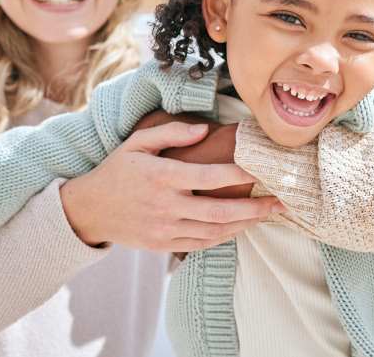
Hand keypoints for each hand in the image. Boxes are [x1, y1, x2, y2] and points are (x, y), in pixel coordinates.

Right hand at [60, 121, 281, 251]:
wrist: (90, 209)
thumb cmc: (118, 170)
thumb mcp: (138, 142)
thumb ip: (172, 133)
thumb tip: (205, 129)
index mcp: (162, 176)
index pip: (210, 177)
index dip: (240, 175)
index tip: (263, 170)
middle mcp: (166, 205)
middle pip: (220, 212)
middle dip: (256, 209)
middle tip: (283, 203)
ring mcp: (165, 229)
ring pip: (215, 232)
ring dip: (246, 225)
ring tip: (269, 215)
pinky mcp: (164, 245)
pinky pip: (201, 243)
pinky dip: (225, 237)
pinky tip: (242, 227)